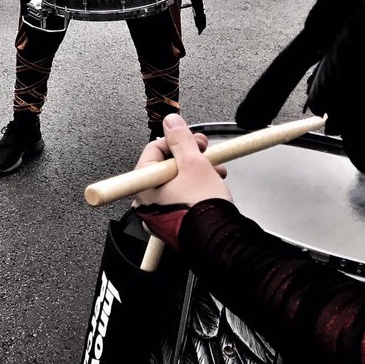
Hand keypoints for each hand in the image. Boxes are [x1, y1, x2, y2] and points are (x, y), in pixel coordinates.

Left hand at [133, 113, 231, 250]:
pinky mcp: (177, 220)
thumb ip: (181, 139)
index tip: (191, 138)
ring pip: (178, 180)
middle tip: (205, 151)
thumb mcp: (193, 163)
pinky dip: (198, 186)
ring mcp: (162, 212)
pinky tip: (214, 182)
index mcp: (143, 186)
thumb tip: (170, 122)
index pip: (153, 151)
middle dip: (190, 155)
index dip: (175, 141)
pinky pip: (184, 196)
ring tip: (215, 168)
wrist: (221, 241)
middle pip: (167, 165)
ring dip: (198, 169)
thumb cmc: (203, 209)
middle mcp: (148, 201)